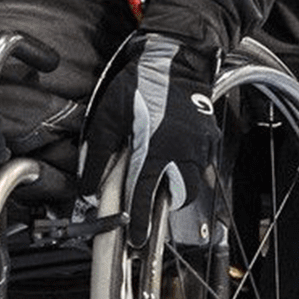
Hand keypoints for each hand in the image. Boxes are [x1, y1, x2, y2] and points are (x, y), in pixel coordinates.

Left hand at [85, 34, 221, 244]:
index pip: (145, 195)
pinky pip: (200, 165)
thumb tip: (88, 185)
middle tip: (148, 207)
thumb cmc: (141, 82)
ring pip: (192, 184)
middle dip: (163, 206)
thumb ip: (98, 153)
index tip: (136, 240)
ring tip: (158, 181)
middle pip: (177, 196)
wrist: (176, 58)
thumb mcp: (109, 116)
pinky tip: (172, 159)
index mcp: (156, 147)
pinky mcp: (210, 137)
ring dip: (175, 189)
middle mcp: (183, 150)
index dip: (139, 221)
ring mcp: (201, 145)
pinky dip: (187, 170)